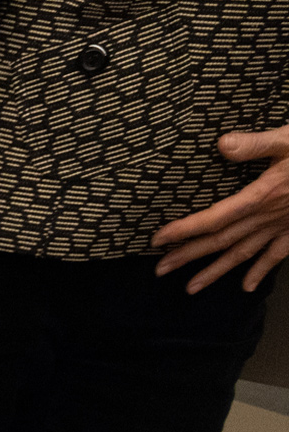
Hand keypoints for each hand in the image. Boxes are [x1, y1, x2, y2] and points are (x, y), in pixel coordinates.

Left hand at [154, 127, 288, 293]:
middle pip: (221, 241)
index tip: (157, 240)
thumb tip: (222, 144)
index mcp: (262, 196)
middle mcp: (269, 217)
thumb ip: (256, 144)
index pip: (213, 219)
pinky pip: (277, 256)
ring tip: (190, 287)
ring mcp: (284, 227)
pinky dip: (259, 271)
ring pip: (244, 254)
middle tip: (159, 271)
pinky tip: (245, 287)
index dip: (183, 230)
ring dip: (215, 271)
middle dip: (188, 256)